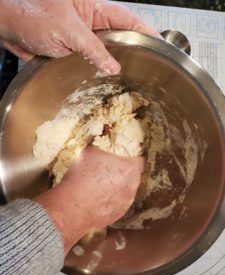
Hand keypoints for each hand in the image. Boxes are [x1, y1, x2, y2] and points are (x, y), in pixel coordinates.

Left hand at [0, 0, 160, 73]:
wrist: (10, 27)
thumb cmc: (31, 13)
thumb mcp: (67, 30)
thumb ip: (92, 48)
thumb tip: (113, 66)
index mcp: (96, 11)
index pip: (130, 21)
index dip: (148, 33)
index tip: (162, 46)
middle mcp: (94, 27)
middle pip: (123, 40)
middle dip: (136, 54)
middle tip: (150, 70)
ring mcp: (86, 42)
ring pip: (109, 55)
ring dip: (118, 67)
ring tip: (133, 80)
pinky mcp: (77, 55)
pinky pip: (94, 66)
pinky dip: (101, 75)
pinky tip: (108, 83)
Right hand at [35, 147, 144, 253]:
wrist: (73, 207)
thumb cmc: (82, 176)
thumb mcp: (90, 151)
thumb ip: (102, 139)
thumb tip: (107, 128)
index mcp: (130, 169)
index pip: (141, 161)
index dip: (133, 158)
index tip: (123, 158)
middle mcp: (133, 187)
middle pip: (133, 176)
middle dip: (124, 172)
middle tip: (108, 170)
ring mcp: (127, 203)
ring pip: (126, 191)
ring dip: (118, 187)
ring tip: (100, 185)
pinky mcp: (119, 215)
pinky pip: (118, 203)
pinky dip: (112, 200)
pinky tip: (98, 198)